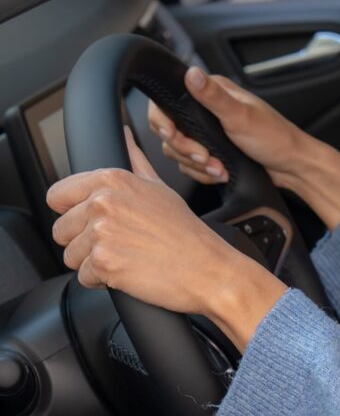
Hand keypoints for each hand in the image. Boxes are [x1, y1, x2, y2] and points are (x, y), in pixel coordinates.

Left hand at [46, 127, 285, 349]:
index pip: (57, 195)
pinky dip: (104, 280)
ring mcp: (102, 232)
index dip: (73, 212)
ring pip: (71, 256)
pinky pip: (84, 277)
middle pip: (61, 230)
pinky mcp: (103, 262)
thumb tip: (124, 135)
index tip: (95, 220)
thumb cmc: (186, 232)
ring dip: (94, 263)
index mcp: (113, 181)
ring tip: (127, 256)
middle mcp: (103, 203)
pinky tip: (130, 270)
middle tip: (121, 242)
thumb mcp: (160, 188)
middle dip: (84, 242)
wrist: (206, 268)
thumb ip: (135, 161)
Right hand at [150, 66, 339, 229]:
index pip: (168, 101)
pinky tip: (221, 173)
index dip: (164, 121)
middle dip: (186, 149)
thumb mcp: (242, 116)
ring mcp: (208, 132)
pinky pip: (191, 165)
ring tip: (219, 169)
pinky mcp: (212, 151)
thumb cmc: (275, 138)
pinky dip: (203, 173)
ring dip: (197, 165)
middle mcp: (207, 109)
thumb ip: (213, 97)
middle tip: (205, 157)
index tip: (173, 134)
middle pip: (169, 130)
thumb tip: (192, 73)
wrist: (292, 167)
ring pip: (178, 151)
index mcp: (213, 92)